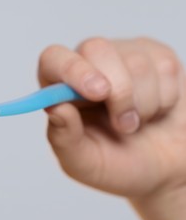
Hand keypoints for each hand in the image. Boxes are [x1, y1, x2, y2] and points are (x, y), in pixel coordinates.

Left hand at [38, 37, 185, 197]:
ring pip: (135, 61)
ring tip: (136, 124)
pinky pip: (165, 66)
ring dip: (143, 104)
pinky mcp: (155, 57)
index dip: (72, 69)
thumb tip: (55, 107)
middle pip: (96, 49)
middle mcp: (87, 66)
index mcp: (60, 89)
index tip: (97, 93)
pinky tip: (156, 111)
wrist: (163, 170)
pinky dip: (165, 98)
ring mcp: (122, 57)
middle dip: (118, 92)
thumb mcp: (84, 163)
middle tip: (124, 126)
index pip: (53, 59)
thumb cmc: (117, 164)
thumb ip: (64, 138)